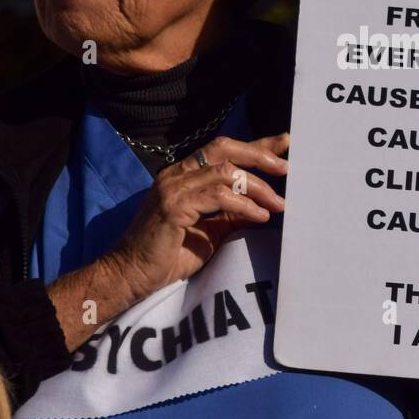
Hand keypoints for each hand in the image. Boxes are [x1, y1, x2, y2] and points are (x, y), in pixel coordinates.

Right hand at [101, 132, 289, 303]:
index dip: (256, 146)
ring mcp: (172, 187)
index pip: (224, 151)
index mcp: (184, 175)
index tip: (285, 143)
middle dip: (259, 154)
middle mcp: (176, 174)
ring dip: (257, 187)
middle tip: (287, 168)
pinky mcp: (172, 206)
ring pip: (225, 172)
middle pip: (224, 147)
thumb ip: (231, 214)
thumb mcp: (210, 231)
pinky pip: (216, 196)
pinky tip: (259, 216)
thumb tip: (263, 205)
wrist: (131, 275)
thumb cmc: (169, 255)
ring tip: (278, 204)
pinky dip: (243, 205)